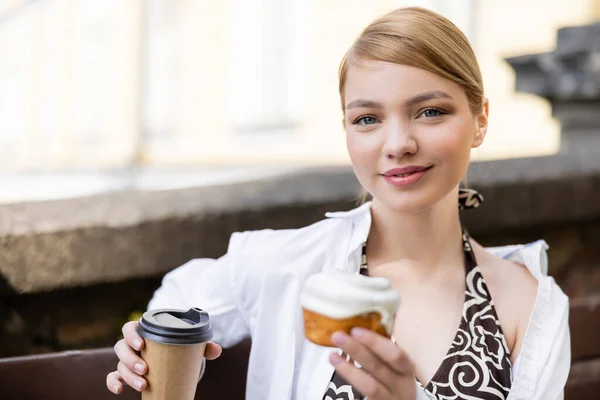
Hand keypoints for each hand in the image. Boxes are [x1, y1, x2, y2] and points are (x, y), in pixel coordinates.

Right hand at [106, 321, 221, 393]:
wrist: (176, 363)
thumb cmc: (180, 349)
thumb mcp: (191, 346)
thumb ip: (203, 346)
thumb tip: (216, 350)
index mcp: (145, 332)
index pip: (130, 328)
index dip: (131, 335)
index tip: (142, 344)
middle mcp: (133, 345)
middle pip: (121, 347)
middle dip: (131, 359)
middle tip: (146, 368)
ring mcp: (128, 360)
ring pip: (119, 364)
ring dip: (128, 374)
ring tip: (144, 384)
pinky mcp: (126, 374)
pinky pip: (113, 377)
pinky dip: (112, 382)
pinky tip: (119, 390)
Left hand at [329, 328, 415, 399]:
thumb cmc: (394, 379)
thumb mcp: (395, 365)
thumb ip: (381, 348)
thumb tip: (363, 319)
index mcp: (405, 368)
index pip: (396, 354)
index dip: (375, 342)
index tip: (356, 330)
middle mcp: (400, 385)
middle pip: (378, 367)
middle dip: (356, 350)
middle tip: (337, 336)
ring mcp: (389, 398)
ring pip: (369, 385)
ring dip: (348, 370)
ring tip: (331, 356)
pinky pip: (363, 399)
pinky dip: (350, 389)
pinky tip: (338, 376)